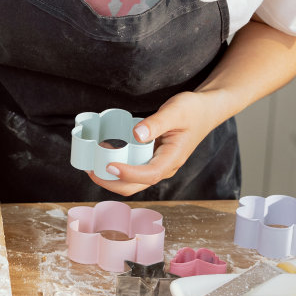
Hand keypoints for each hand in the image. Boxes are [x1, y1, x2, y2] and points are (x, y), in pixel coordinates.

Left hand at [91, 90, 228, 197]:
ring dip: (111, 178)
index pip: (149, 174)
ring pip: (132, 181)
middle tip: (90, 170)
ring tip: (91, 165)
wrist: (205, 111)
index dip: (128, 174)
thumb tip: (136, 134)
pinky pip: (133, 170)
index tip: (109, 166)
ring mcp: (158, 165)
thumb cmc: (193, 110)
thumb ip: (157, 123)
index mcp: (172, 158)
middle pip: (136, 185)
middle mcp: (164, 167)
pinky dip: (117, 168)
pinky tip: (103, 156)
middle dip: (111, 182)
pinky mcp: (152, 159)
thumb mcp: (176, 111)